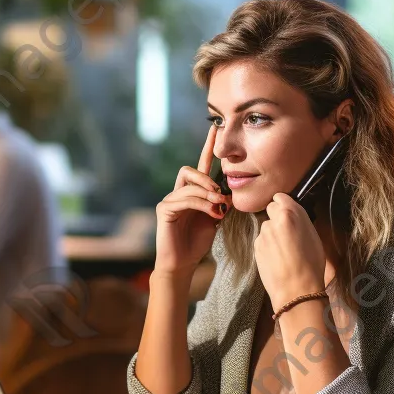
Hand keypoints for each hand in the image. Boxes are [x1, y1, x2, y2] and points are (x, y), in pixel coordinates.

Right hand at [152, 125, 230, 277]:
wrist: (183, 263)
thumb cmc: (197, 243)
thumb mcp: (216, 219)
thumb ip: (221, 203)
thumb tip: (229, 192)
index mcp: (192, 192)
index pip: (200, 166)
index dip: (207, 148)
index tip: (214, 130)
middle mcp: (178, 192)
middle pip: (190, 170)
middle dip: (207, 179)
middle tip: (221, 195)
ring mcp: (169, 200)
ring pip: (189, 185)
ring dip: (207, 194)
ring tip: (219, 207)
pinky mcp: (164, 210)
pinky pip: (184, 199)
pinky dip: (200, 204)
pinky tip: (211, 214)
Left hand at [254, 193, 326, 308]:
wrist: (296, 289)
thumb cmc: (311, 264)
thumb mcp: (313, 236)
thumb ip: (301, 219)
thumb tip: (293, 215)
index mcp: (290, 213)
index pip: (279, 197)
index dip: (283, 204)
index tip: (287, 212)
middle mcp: (273, 220)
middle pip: (271, 210)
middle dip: (277, 217)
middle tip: (287, 232)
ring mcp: (263, 234)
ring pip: (266, 227)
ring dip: (272, 233)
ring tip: (283, 250)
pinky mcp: (256, 247)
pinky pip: (262, 240)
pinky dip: (267, 246)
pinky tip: (276, 258)